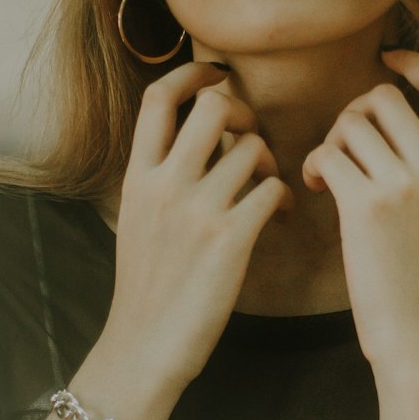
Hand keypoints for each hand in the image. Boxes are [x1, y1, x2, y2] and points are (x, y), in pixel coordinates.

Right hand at [99, 63, 293, 395]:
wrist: (144, 346)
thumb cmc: (147, 286)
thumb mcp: (137, 220)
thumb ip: (160, 176)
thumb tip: (195, 137)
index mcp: (138, 176)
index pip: (159, 97)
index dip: (193, 73)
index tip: (216, 76)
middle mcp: (164, 184)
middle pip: (213, 106)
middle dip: (243, 112)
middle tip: (251, 139)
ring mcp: (197, 211)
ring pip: (251, 148)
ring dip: (269, 162)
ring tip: (265, 191)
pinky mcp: (230, 240)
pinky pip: (272, 190)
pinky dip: (281, 199)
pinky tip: (274, 219)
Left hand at [301, 50, 418, 371]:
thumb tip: (410, 142)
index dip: (414, 62)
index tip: (387, 58)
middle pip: (384, 97)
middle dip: (353, 112)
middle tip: (342, 147)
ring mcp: (405, 187)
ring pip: (351, 123)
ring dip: (328, 142)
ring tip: (326, 175)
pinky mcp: (368, 207)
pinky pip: (327, 155)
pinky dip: (312, 165)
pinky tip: (315, 189)